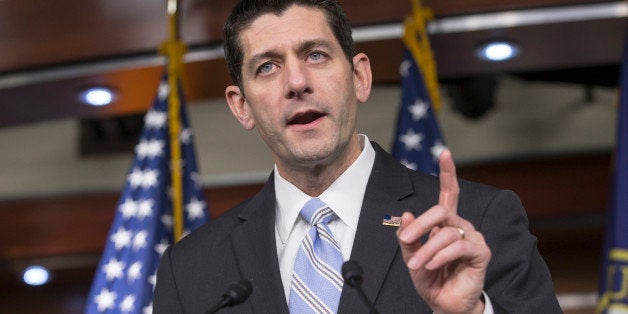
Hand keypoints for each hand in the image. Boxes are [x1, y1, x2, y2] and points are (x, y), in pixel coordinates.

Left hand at [396, 150, 490, 313]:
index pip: (449, 193)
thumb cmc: (431, 279)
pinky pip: (458, 246)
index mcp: (446, 223)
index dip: (448, 173)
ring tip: (417, 265)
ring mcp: (472, 238)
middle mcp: (461, 226)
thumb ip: (409, 237)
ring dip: (426, 249)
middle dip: (421, 224)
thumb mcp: (412, 257)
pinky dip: (440, 255)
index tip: (444, 153)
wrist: (444, 304)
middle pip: (441, 210)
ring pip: (446, 232)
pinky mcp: (480, 253)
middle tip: (406, 240)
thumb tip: (407, 215)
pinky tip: (432, 265)